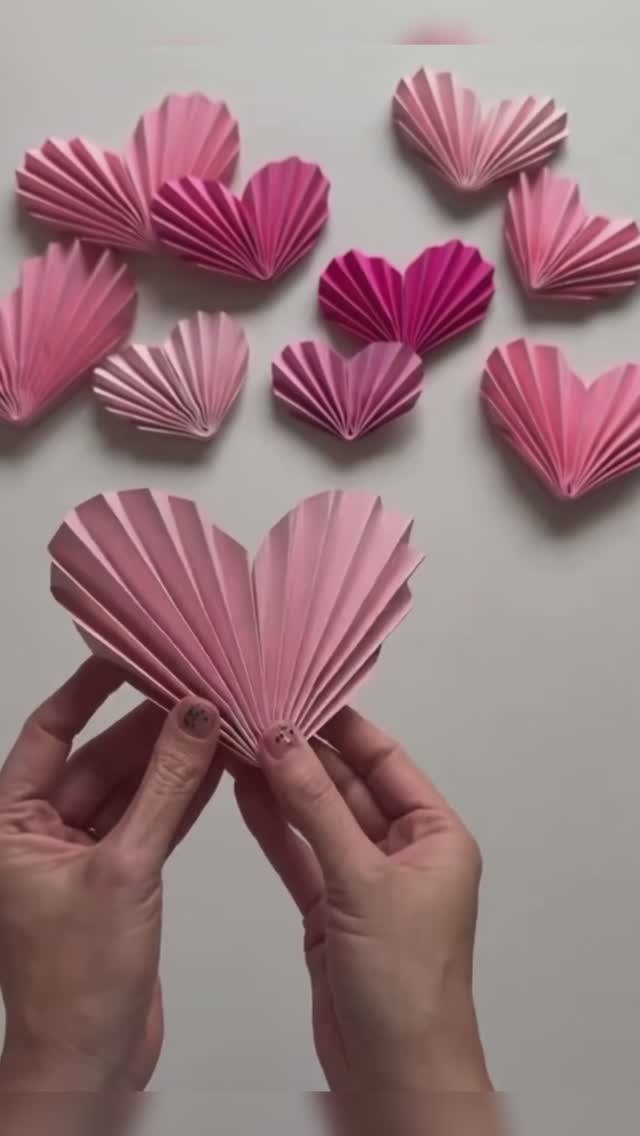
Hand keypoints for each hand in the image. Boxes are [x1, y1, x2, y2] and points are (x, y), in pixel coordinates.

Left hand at [0, 659, 221, 1091]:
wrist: (91, 1066)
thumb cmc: (77, 988)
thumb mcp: (124, 870)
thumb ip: (165, 789)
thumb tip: (192, 717)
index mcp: (10, 824)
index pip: (50, 732)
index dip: (88, 689)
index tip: (128, 653)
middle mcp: (38, 833)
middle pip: (98, 758)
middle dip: (148, 726)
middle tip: (196, 687)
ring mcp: (79, 856)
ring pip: (130, 788)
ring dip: (171, 759)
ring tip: (215, 717)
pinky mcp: (115, 878)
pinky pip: (148, 820)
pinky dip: (180, 796)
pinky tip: (214, 766)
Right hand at [234, 708, 490, 1094]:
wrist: (394, 1076)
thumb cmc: (406, 985)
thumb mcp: (362, 881)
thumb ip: (316, 807)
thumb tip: (282, 739)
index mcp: (436, 834)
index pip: (384, 760)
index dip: (341, 726)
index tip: (298, 691)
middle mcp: (402, 851)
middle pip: (346, 784)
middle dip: (302, 753)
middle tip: (254, 712)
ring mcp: (364, 880)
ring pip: (317, 818)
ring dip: (281, 784)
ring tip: (238, 740)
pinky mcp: (331, 910)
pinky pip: (300, 855)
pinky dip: (274, 826)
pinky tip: (244, 791)